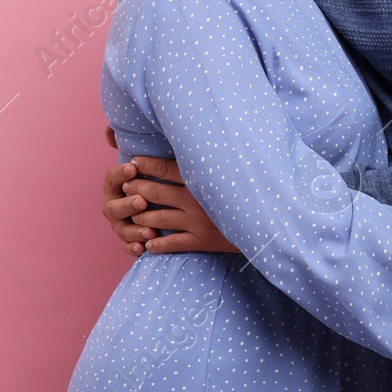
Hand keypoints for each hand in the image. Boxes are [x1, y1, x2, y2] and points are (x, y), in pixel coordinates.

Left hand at [99, 150, 238, 257]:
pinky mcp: (203, 241)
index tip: (134, 162)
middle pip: (157, 192)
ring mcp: (199, 222)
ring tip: (134, 213)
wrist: (265, 225)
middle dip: (137, 188)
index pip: (166, 168)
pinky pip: (173, 243)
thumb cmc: (247, 193)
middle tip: (126, 186)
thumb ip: (207, 164)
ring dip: (142, 215)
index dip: (146, 165)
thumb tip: (189, 147)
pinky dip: (158, 244)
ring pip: (160, 218)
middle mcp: (197, 200)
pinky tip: (148, 243)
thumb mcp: (229, 173)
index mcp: (202, 180)